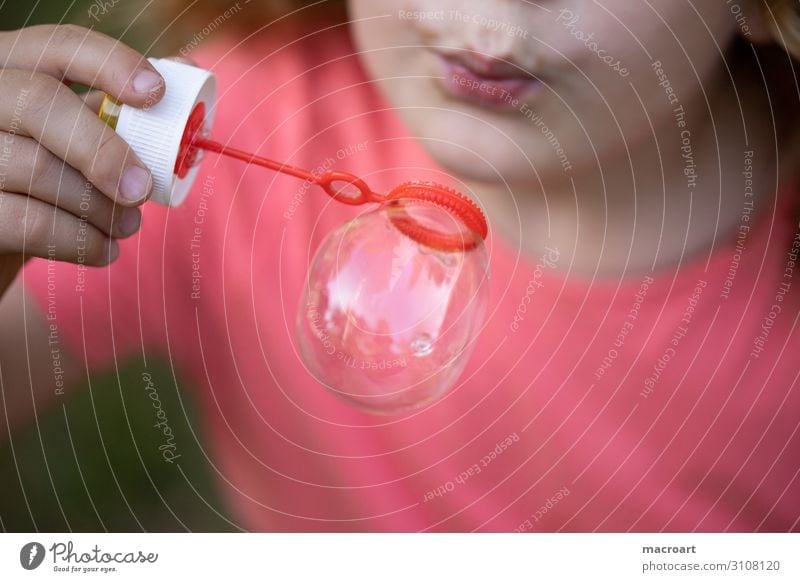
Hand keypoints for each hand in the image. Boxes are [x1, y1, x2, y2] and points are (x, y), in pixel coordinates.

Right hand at [0, 24, 165, 297]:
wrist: (2, 233)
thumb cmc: (48, 177)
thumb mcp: (78, 134)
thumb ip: (119, 109)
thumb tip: (185, 69)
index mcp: (14, 67)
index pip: (58, 45)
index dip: (110, 63)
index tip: (156, 94)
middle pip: (39, 102)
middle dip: (104, 150)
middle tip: (142, 189)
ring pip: (36, 168)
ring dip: (101, 207)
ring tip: (129, 225)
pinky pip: (29, 222)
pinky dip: (81, 241)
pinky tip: (104, 249)